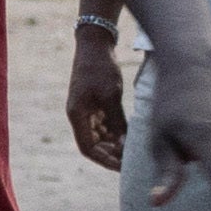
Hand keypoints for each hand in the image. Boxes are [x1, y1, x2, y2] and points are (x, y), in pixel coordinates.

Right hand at [66, 30, 128, 171]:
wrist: (95, 44)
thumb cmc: (101, 68)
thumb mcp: (111, 95)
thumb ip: (117, 121)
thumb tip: (125, 144)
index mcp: (77, 115)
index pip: (88, 148)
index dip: (104, 160)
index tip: (121, 167)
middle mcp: (79, 115)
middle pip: (94, 144)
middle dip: (111, 154)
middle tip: (132, 160)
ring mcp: (86, 109)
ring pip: (100, 135)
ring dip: (115, 144)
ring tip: (133, 150)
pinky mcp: (94, 103)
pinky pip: (104, 124)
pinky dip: (116, 131)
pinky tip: (131, 135)